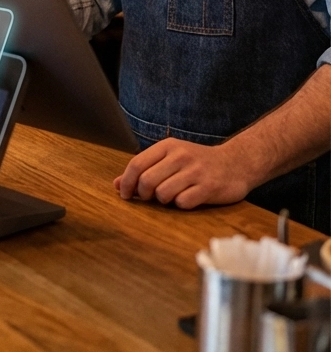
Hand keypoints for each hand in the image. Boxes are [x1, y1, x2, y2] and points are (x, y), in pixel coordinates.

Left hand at [114, 137, 252, 209]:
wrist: (236, 163)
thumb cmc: (196, 162)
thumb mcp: (170, 158)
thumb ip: (144, 169)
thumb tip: (116, 184)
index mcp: (167, 146)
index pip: (136, 164)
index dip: (126, 182)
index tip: (124, 194)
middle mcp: (180, 156)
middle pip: (147, 181)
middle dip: (143, 194)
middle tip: (150, 198)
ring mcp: (195, 171)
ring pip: (163, 193)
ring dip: (163, 200)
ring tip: (171, 196)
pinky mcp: (209, 187)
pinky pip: (183, 202)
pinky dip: (181, 205)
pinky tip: (187, 199)